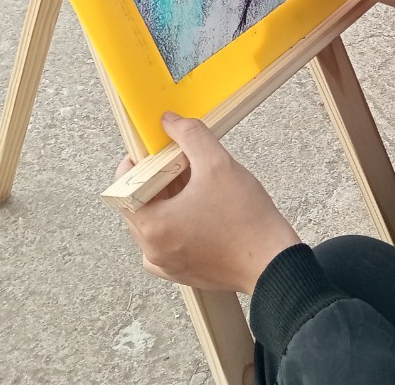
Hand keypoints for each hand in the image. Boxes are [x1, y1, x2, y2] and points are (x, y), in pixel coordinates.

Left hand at [117, 112, 299, 294]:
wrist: (272, 261)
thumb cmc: (246, 220)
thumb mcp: (218, 164)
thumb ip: (190, 136)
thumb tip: (170, 122)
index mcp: (153, 226)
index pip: (122, 190)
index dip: (136, 166)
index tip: (153, 155)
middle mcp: (153, 251)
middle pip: (138, 207)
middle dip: (156, 182)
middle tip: (181, 167)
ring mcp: (167, 266)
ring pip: (154, 224)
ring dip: (167, 203)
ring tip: (196, 188)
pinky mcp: (183, 273)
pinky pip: (168, 243)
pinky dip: (177, 225)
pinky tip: (201, 213)